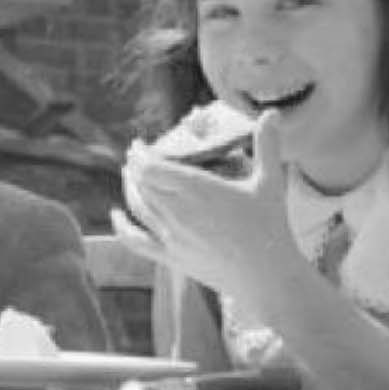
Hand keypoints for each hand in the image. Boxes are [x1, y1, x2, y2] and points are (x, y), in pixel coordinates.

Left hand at [121, 109, 297, 298]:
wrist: (267, 278)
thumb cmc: (271, 228)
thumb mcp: (271, 182)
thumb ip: (267, 145)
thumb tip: (273, 112)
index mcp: (198, 190)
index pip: (152, 166)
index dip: (140, 154)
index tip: (139, 144)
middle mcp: (178, 211)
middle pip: (141, 183)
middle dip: (134, 166)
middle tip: (135, 155)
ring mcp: (172, 237)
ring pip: (137, 207)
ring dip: (129, 187)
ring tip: (128, 174)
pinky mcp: (171, 258)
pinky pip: (136, 241)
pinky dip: (121, 226)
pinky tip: (115, 216)